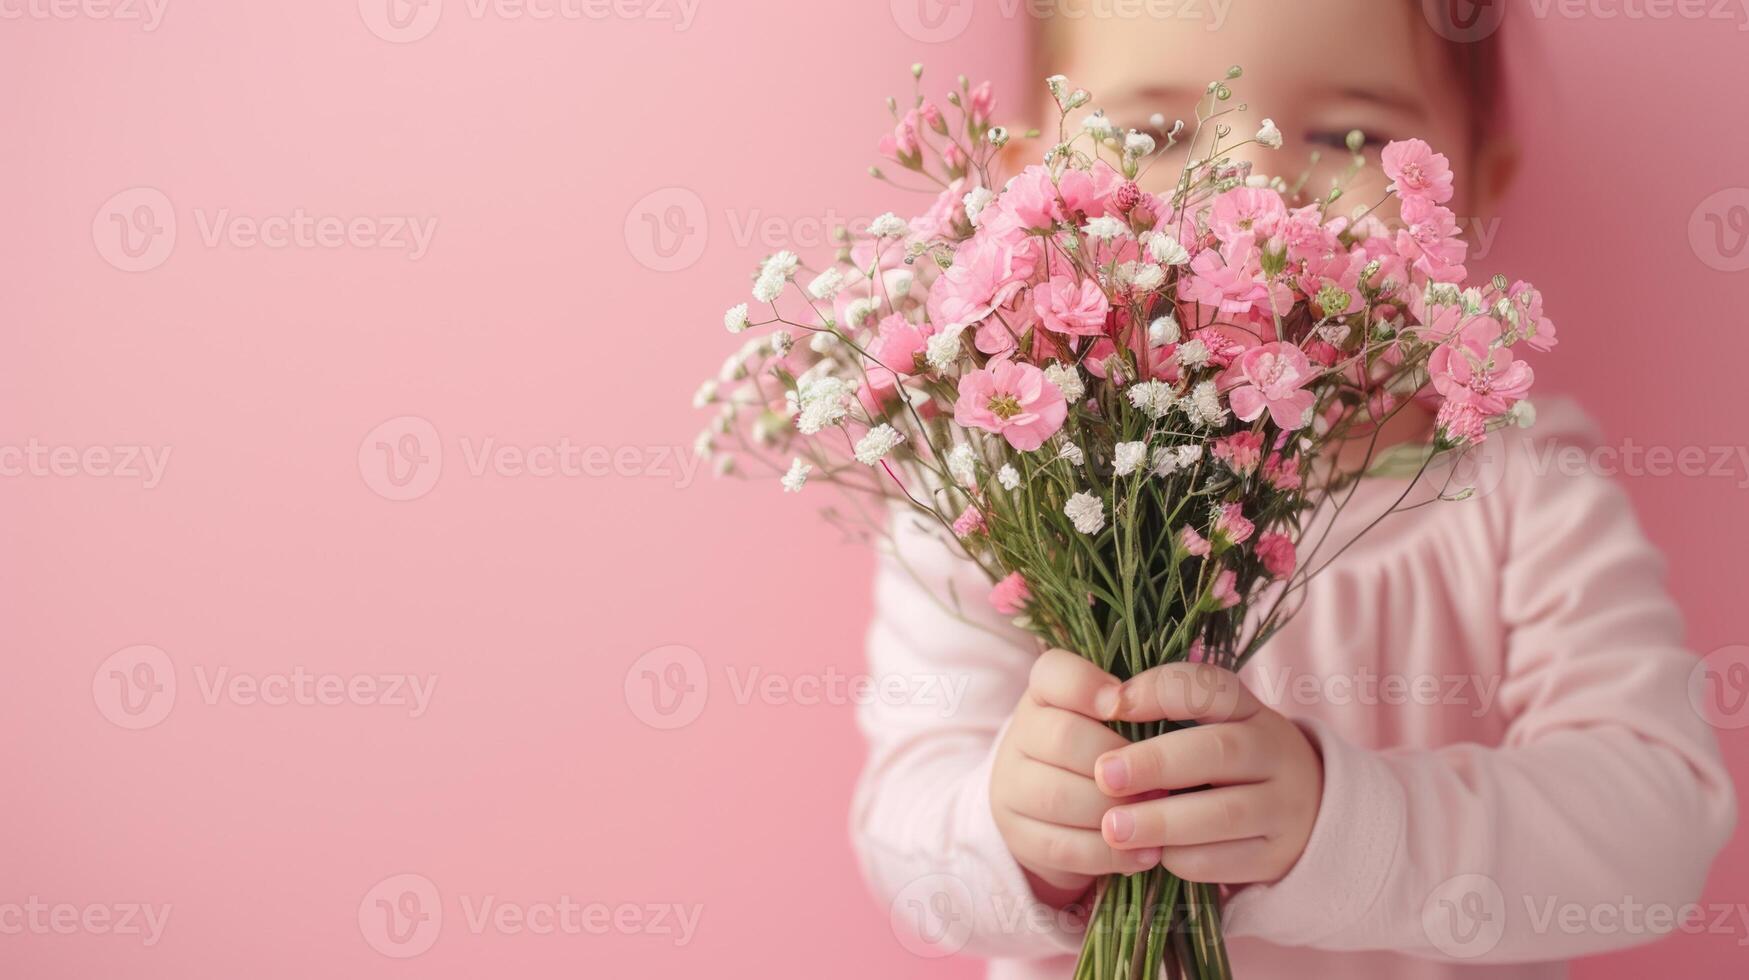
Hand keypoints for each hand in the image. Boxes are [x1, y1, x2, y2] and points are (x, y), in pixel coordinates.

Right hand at [990, 650, 1163, 907]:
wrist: (1058, 809)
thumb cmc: (1106, 751)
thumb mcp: (1118, 720)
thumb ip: (1138, 706)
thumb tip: (1168, 705)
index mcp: (1045, 694)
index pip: (1053, 673)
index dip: (1087, 686)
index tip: (1121, 705)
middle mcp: (1020, 734)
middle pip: (1062, 738)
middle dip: (1119, 763)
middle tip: (1164, 781)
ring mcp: (1011, 785)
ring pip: (1058, 796)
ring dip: (1116, 811)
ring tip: (1159, 819)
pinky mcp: (1018, 835)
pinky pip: (1061, 847)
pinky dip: (1110, 855)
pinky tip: (1146, 855)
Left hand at [1093, 662, 1322, 884]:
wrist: (1300, 811)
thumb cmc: (1226, 762)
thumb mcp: (1209, 727)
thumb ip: (1164, 717)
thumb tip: (1100, 712)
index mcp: (1249, 710)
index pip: (1211, 687)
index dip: (1159, 691)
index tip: (1110, 706)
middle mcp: (1274, 752)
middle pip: (1219, 751)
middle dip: (1155, 764)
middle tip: (1104, 776)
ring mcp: (1283, 806)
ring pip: (1224, 813)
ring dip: (1162, 821)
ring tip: (1112, 827)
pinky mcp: (1276, 855)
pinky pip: (1226, 859)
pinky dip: (1183, 858)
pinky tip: (1149, 854)